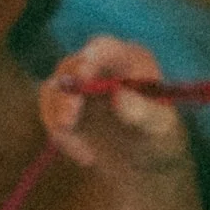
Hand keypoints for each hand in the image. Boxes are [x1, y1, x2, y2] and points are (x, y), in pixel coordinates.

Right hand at [39, 34, 196, 204]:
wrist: (144, 162)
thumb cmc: (158, 138)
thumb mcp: (160, 127)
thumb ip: (145, 111)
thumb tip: (119, 95)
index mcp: (128, 60)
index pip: (104, 48)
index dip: (90, 58)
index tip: (82, 76)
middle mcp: (100, 66)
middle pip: (71, 66)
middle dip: (67, 92)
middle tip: (68, 122)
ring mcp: (79, 84)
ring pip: (54, 89)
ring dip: (58, 118)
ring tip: (84, 152)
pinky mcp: (64, 105)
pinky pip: (49, 112)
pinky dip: (60, 135)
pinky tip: (86, 157)